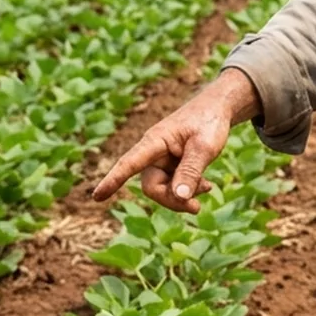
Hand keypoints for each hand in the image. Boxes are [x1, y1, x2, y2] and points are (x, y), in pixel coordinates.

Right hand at [91, 69, 261, 212]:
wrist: (218, 108)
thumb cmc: (209, 122)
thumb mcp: (205, 147)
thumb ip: (191, 171)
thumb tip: (179, 197)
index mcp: (155, 141)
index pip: (129, 163)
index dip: (113, 180)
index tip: (96, 196)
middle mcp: (153, 152)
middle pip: (151, 186)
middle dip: (171, 200)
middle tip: (196, 207)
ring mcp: (162, 160)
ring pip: (163, 189)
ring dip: (183, 195)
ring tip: (208, 187)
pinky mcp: (172, 165)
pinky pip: (173, 186)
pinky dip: (189, 190)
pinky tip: (207, 186)